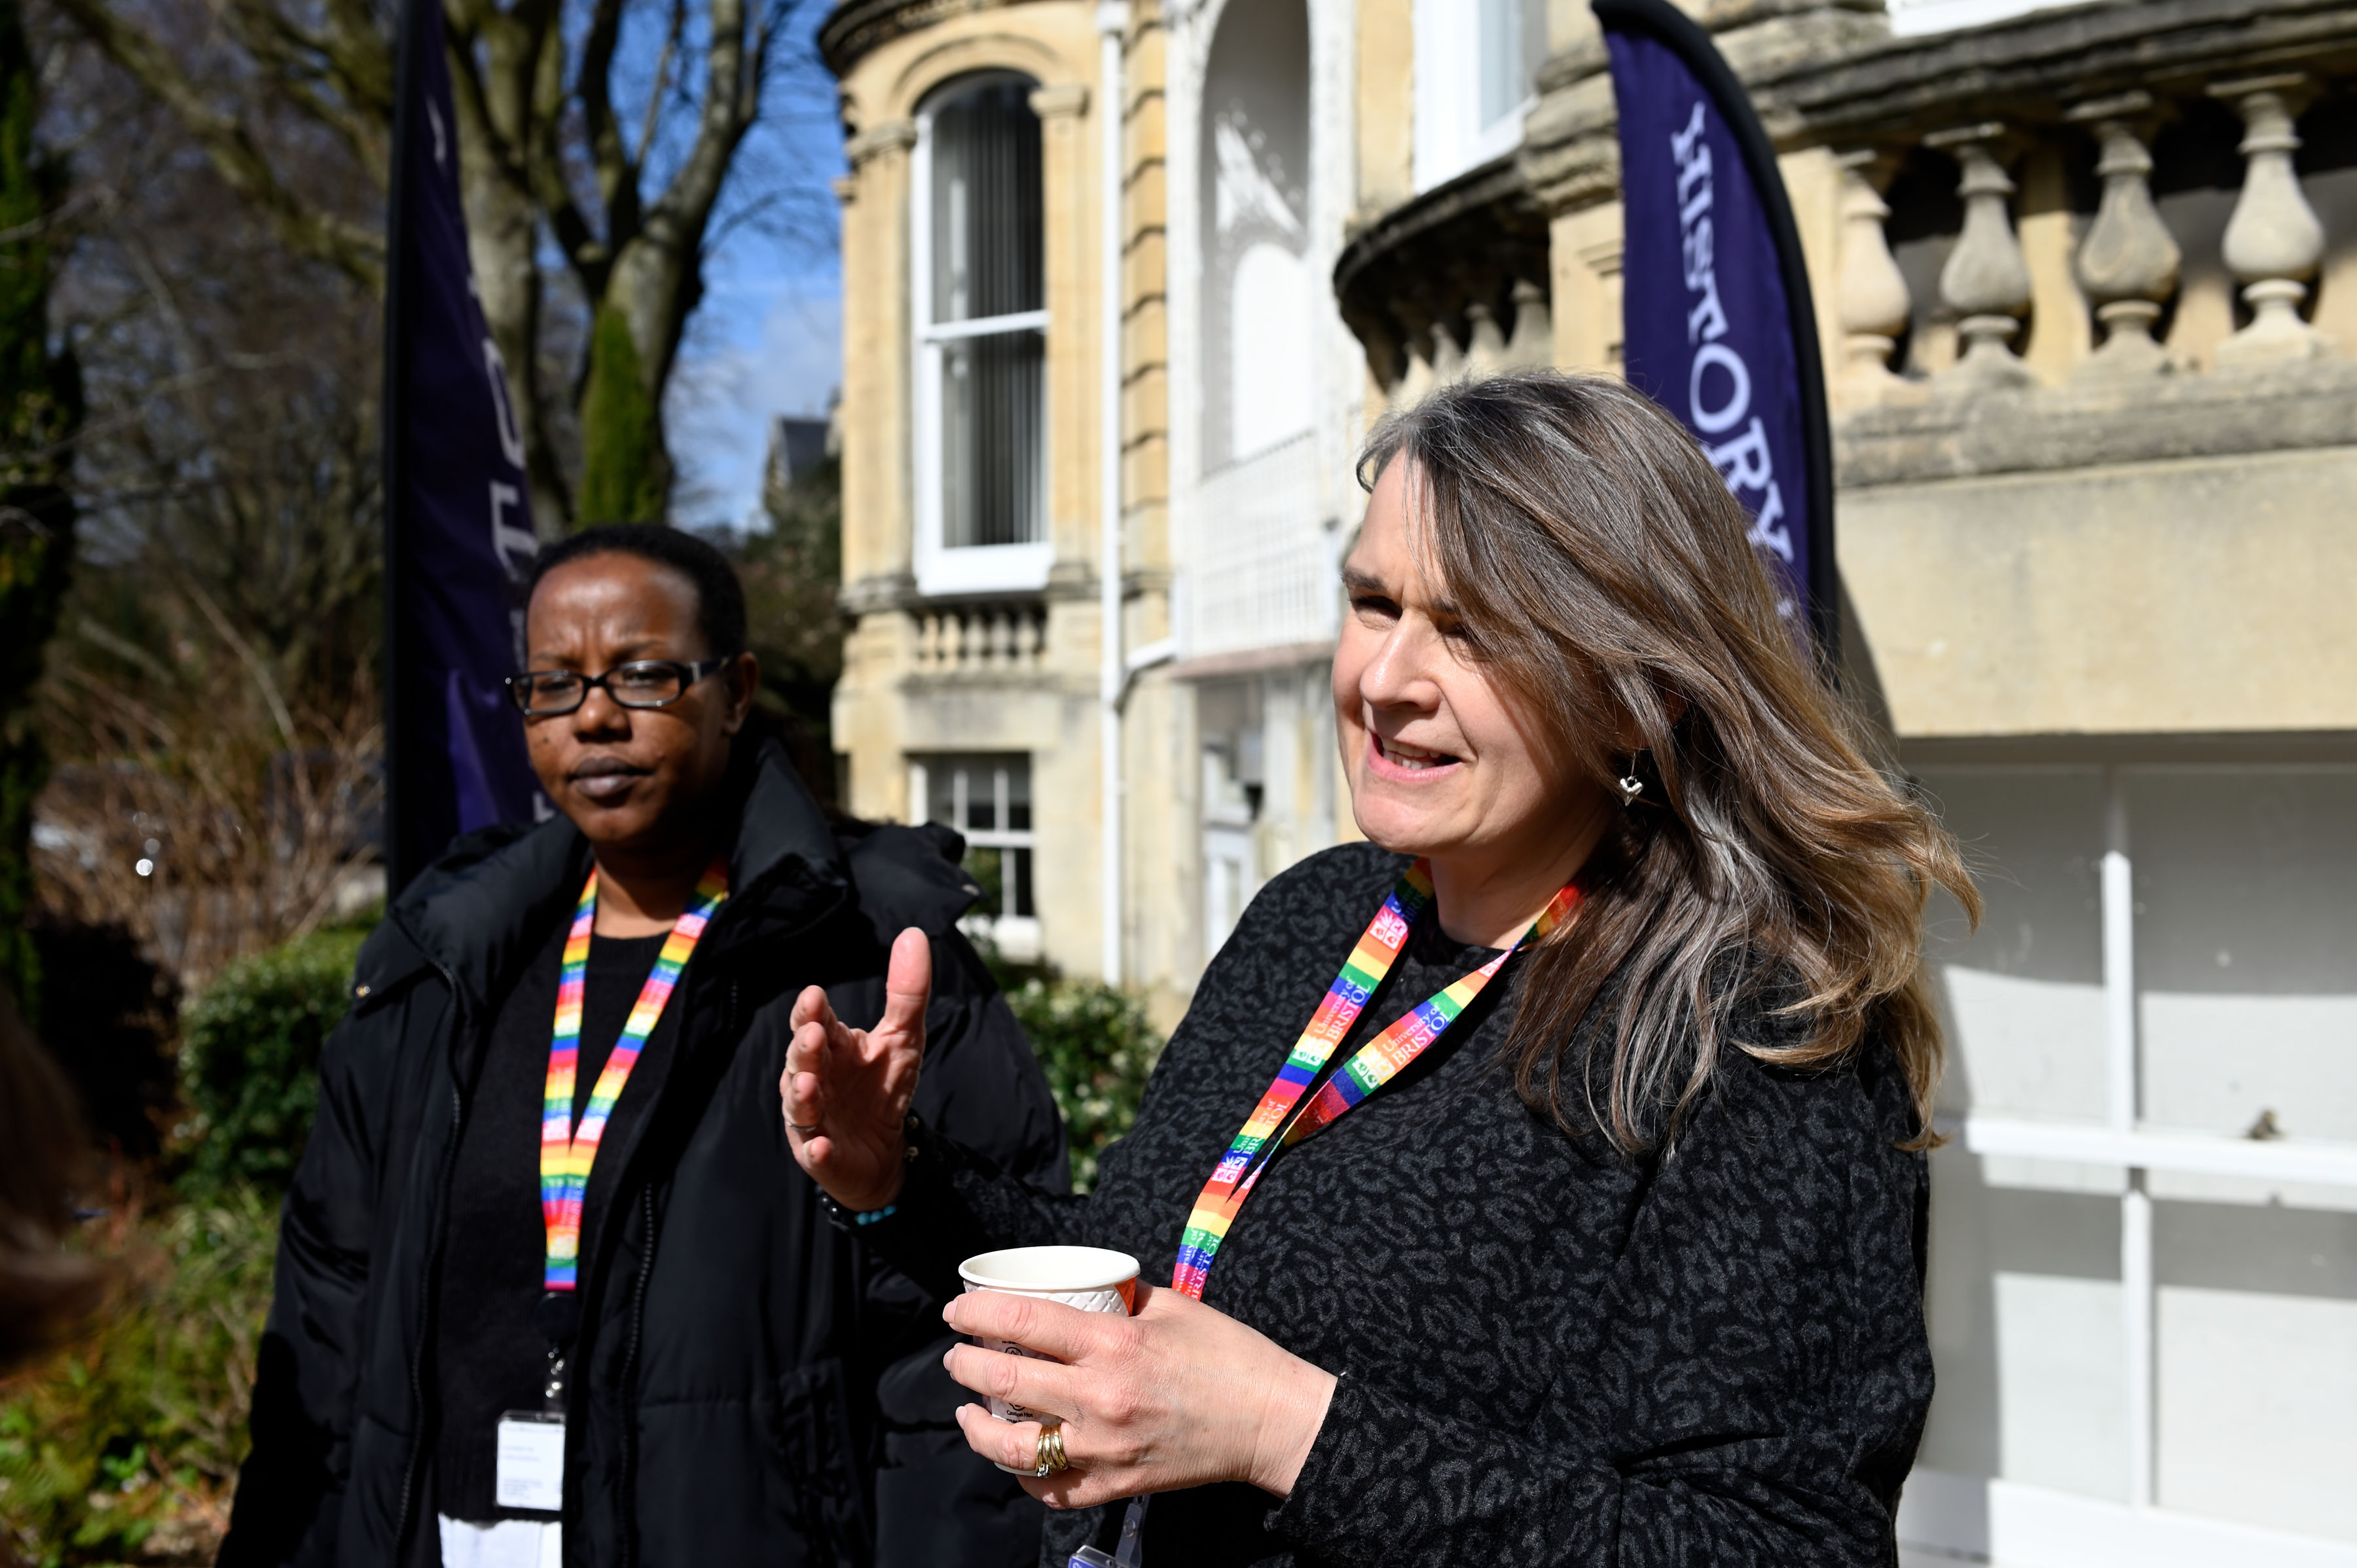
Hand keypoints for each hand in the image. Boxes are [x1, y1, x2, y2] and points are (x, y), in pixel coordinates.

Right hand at [781, 926, 928, 1211]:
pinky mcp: (821, 1156)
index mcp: (832, 1048)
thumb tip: (914, 933)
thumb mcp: (905, 1037)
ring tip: (809, 1085)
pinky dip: (815, 1150)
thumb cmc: (883, 1086)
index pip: (814, 1023)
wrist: (884, 1151)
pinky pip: (813, 1153)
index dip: (811, 1013)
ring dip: (801, 1096)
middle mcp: (814, 1079)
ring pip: (799, 1105)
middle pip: (801, 1060)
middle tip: (812, 1034)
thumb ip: (907, 992)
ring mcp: (813, 1119)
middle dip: (803, 1048)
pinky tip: (821, 1147)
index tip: (814, 997)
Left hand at [942, 1282, 1338, 1507]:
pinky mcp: (1114, 1485)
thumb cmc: (1227, 1355)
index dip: (976, 1312)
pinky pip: (1049, 1488)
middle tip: (956, 1355)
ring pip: (1011, 1446)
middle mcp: (1101, 1398)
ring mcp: (1104, 1449)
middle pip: (1004, 1380)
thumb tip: (1082, 1289)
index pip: (1022, 1322)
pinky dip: (1022, 1474)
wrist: (1270, 1419)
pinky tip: (1014, 1455)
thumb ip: (1120, 1299)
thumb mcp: (1172, 1307)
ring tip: (968, 1412)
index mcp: (1115, 1344)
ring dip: (977, 1426)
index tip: (956, 1310)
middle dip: (964, 1364)